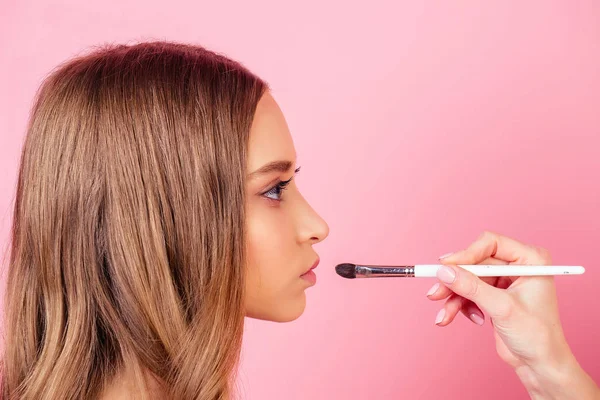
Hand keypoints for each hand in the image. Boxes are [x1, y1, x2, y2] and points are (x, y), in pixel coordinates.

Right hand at [428, 231, 598, 398]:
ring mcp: (504, 281)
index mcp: (530, 260)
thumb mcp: (502, 308)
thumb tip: (444, 272)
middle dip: (455, 281)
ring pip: (467, 278)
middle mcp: (517, 266)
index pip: (490, 244)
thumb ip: (472, 288)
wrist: (540, 365)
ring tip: (445, 315)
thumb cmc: (537, 336)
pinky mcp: (493, 295)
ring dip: (454, 297)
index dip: (466, 254)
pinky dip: (462, 305)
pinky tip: (472, 320)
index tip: (445, 266)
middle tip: (435, 293)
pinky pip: (468, 292)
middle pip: (474, 263)